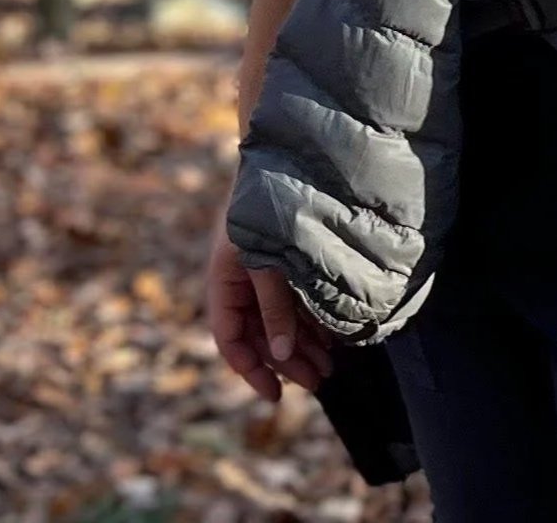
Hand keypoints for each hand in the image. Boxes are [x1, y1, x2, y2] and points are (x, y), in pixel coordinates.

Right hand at [205, 209, 333, 402]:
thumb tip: (283, 355)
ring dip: (303, 346)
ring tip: (330, 368)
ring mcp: (262, 275)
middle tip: (318, 383)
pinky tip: (332, 339)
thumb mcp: (266, 261)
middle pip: (259, 335)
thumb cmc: (266, 208)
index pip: (230, 337)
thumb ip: (273, 307)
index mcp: (224, 281)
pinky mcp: (284, 266)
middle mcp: (241, 283)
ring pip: (280, 322)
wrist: (282, 162)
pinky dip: (311, 323)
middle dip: (287, 363)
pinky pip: (294, 304)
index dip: (250, 369)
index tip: (275, 394)